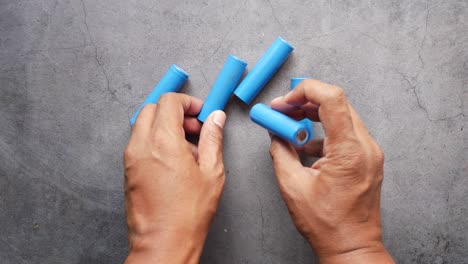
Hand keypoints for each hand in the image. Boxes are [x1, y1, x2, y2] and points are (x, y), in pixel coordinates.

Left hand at [123, 93, 225, 263]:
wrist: (163, 243)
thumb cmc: (187, 214)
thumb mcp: (212, 172)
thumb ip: (213, 139)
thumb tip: (215, 119)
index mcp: (163, 141)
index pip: (169, 101)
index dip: (188, 102)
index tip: (200, 112)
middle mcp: (141, 145)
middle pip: (153, 109)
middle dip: (175, 112)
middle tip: (194, 129)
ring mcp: (131, 158)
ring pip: (144, 125)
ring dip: (164, 126)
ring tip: (187, 149)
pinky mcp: (128, 171)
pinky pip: (139, 143)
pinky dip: (155, 141)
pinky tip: (174, 162)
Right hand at [269, 80, 393, 262]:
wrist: (352, 245)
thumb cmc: (328, 224)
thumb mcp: (292, 186)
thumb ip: (281, 152)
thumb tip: (275, 133)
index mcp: (350, 151)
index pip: (332, 98)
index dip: (305, 91)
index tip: (284, 101)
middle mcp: (366, 146)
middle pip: (336, 103)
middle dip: (305, 102)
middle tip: (281, 110)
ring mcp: (369, 152)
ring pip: (340, 116)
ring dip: (313, 116)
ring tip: (289, 126)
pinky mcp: (366, 158)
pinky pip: (344, 133)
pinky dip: (323, 132)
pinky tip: (304, 144)